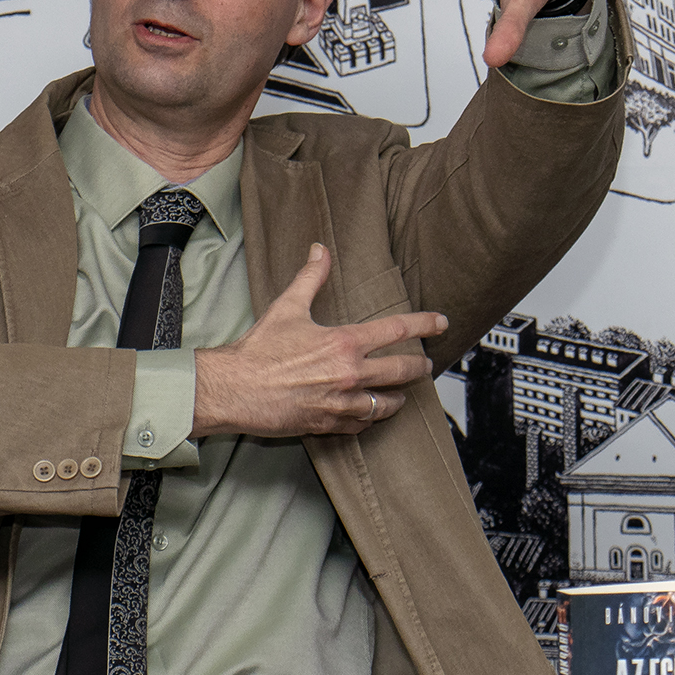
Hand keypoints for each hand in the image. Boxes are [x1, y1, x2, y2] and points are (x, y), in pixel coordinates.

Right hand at [193, 243, 443, 437]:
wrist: (233, 389)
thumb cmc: (259, 350)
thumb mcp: (287, 307)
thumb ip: (311, 278)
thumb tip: (320, 250)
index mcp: (344, 343)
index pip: (397, 330)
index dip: (425, 324)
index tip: (440, 322)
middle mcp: (349, 374)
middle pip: (401, 371)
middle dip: (418, 367)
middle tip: (426, 364)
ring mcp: (341, 403)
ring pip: (385, 404)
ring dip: (397, 398)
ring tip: (401, 395)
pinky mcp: (328, 424)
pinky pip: (361, 424)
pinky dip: (368, 417)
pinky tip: (369, 413)